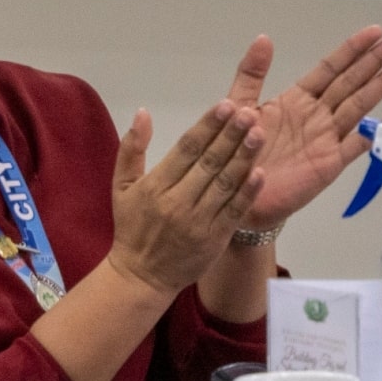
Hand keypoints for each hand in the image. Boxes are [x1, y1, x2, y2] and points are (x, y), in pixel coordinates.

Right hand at [106, 101, 266, 296]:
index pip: (186, 149)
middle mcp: (177, 201)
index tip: (225, 105)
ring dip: (244, 157)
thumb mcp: (120, 186)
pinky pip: (234, 211)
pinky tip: (261, 172)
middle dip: (230, 135)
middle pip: (209, 162)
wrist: (142, 276)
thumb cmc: (132, 227)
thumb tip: (142, 113)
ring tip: (259, 133)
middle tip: (250, 111)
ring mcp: (198, 220)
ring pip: (225, 183)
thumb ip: (131, 149)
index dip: (207, 126)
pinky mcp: (215, 238)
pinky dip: (248, 192)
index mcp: (155, 185)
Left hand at [223, 29, 381, 230]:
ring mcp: (326, 137)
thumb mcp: (238, 106)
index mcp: (296, 100)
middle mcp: (316, 115)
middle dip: (377, 60)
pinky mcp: (331, 162)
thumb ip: (251, 74)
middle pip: (352, 81)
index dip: (352, 50)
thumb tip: (263, 38)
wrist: (234, 194)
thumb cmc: (235, 151)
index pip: (330, 69)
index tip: (375, 31)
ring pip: (361, 104)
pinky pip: (362, 142)